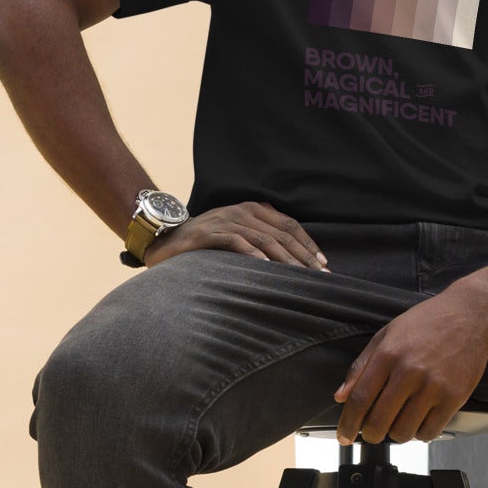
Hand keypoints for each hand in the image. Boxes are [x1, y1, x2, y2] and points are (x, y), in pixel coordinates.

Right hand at [142, 202, 327, 269]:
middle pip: (281, 233)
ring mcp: (225, 220)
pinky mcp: (209, 233)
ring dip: (286, 260)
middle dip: (303, 257)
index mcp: (252, 209)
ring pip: (264, 239)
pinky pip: (237, 243)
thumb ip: (259, 239)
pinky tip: (268, 269)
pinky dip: (254, 256)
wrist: (164, 239)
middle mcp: (241, 211)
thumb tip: (290, 262)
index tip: (323, 264)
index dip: (308, 244)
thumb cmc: (204, 243)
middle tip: (319, 277)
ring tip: (300, 277)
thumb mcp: (235, 235)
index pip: (288, 225)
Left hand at [333, 287, 487, 443]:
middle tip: (372, 432)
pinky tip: (419, 420)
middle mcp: (409, 372)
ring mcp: (433, 386)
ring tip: (399, 421)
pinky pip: (430, 431)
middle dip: (370, 434)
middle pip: (379, 421)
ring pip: (404, 431)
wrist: (470, 313)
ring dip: (396, 434)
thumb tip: (341, 396)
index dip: (348, 424)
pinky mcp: (454, 397)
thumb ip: (361, 366)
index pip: (359, 400)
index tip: (345, 436)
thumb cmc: (428, 321)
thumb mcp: (386, 334)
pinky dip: (420, 433)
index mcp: (388, 355)